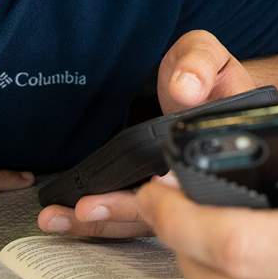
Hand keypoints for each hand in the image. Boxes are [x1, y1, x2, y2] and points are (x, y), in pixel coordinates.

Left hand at [36, 30, 260, 239]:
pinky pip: (128, 216)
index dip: (176, 189)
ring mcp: (172, 194)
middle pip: (166, 212)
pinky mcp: (148, 195)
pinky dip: (99, 220)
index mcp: (218, 151)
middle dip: (123, 212)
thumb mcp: (206, 55)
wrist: (194, 86)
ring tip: (59, 219)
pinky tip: (66, 219)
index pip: (201, 178)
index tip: (150, 186)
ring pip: (143, 221)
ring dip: (102, 223)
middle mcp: (196, 182)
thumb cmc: (204, 72)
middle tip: (87, 208)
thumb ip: (199, 64)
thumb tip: (185, 90)